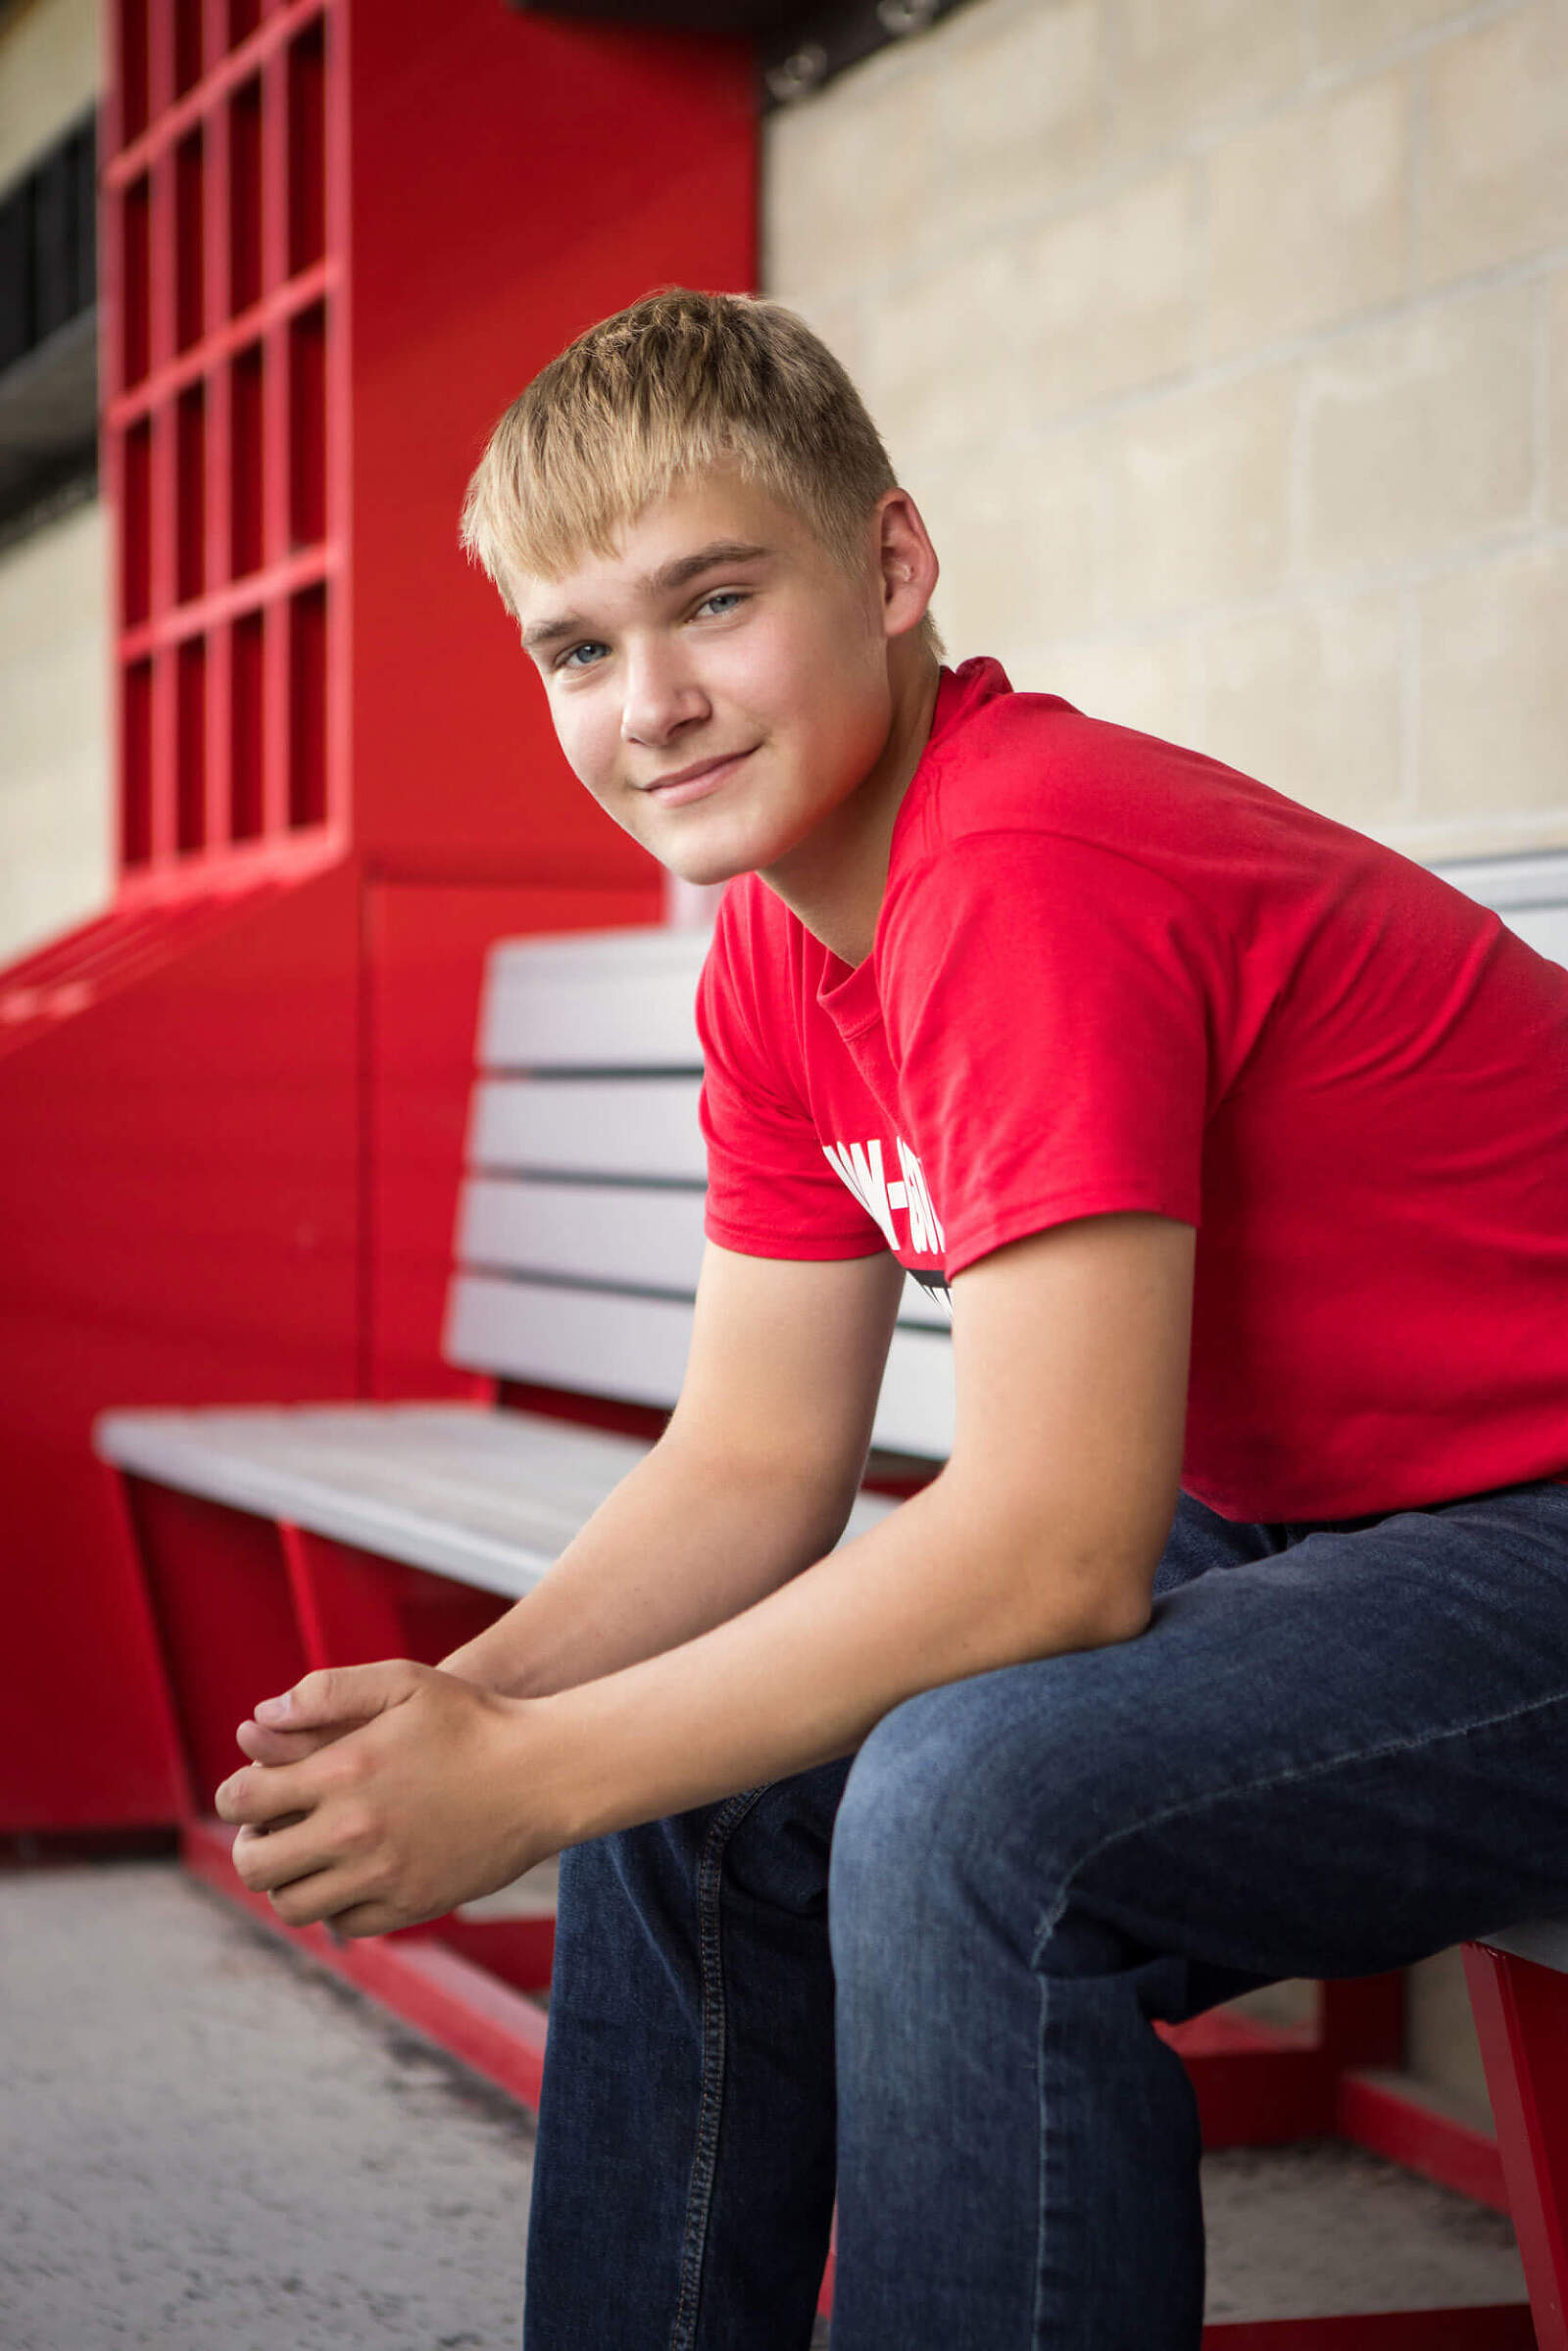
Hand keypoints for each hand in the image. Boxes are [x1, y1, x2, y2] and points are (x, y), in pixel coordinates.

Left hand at [214, 1660, 553, 1936]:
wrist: (542, 1774)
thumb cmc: (472, 1719)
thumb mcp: (402, 1681)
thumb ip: (326, 1692)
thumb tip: (259, 1717)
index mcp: (343, 1771)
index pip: (243, 1800)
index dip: (234, 1796)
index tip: (248, 1793)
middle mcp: (353, 1831)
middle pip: (255, 1865)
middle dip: (249, 1847)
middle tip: (267, 1833)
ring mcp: (380, 1876)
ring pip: (292, 1905)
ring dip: (287, 1882)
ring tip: (305, 1857)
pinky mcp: (409, 1906)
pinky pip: (344, 1923)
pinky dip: (335, 1904)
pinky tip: (351, 1873)